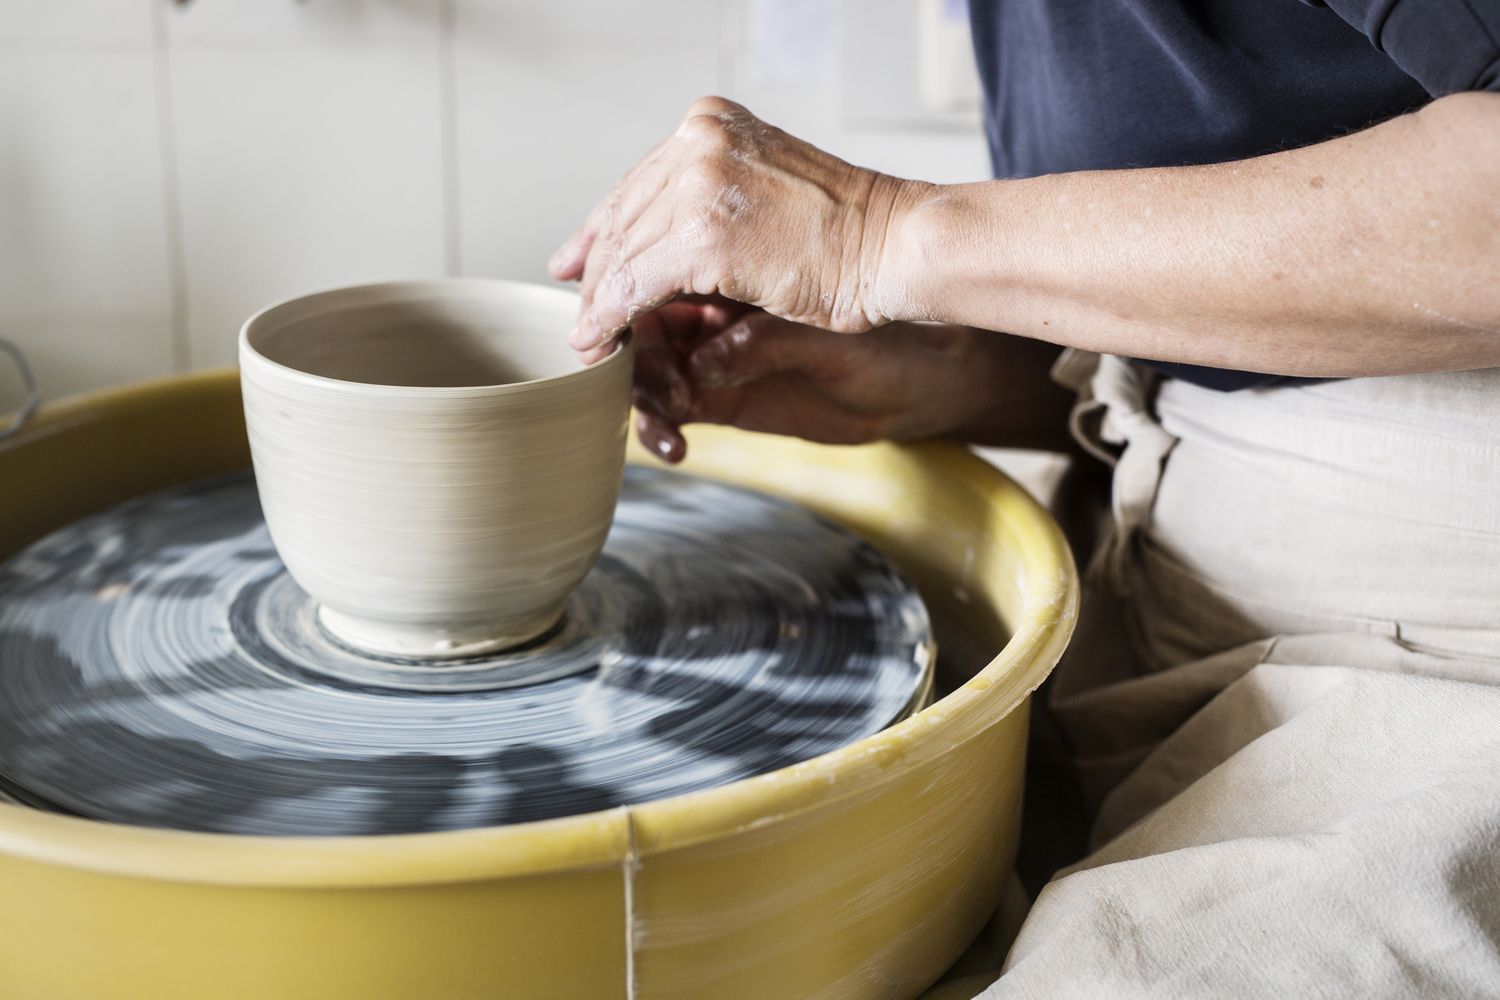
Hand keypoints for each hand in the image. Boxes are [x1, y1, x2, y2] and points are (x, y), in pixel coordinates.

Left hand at [549, 96, 927, 354]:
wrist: (900, 244)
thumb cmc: (854, 231)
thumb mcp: (771, 192)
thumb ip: (715, 199)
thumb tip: (661, 232)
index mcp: (712, 123)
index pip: (637, 182)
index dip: (600, 229)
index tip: (575, 262)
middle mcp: (698, 141)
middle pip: (623, 217)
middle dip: (597, 274)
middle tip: (581, 316)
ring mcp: (699, 184)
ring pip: (624, 255)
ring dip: (601, 305)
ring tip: (590, 341)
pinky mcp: (703, 237)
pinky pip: (637, 286)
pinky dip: (612, 320)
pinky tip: (602, 345)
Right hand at [628, 300, 1055, 461]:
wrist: (926, 361)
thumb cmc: (882, 312)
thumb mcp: (817, 320)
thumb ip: (758, 342)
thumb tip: (702, 365)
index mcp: (717, 233)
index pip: (638, 262)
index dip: (611, 304)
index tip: (596, 342)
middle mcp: (706, 278)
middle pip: (628, 306)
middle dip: (618, 347)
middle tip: (617, 382)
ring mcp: (710, 332)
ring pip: (641, 357)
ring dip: (637, 391)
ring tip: (660, 417)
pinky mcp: (719, 386)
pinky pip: (667, 402)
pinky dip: (658, 423)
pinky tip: (670, 444)